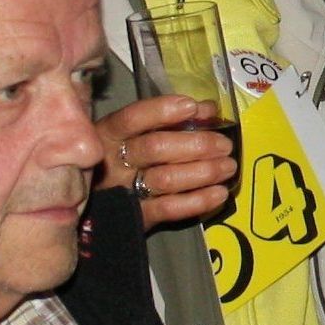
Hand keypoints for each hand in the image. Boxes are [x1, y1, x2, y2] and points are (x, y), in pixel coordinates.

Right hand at [99, 94, 235, 228]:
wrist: (97, 208)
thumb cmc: (123, 159)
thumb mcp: (134, 134)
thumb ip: (168, 120)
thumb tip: (208, 109)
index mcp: (109, 134)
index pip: (133, 118)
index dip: (162, 111)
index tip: (192, 107)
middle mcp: (115, 162)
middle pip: (155, 148)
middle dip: (196, 144)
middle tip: (224, 145)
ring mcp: (124, 190)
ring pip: (165, 179)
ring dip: (203, 172)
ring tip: (228, 167)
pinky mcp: (138, 216)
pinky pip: (170, 209)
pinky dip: (198, 200)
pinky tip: (219, 193)